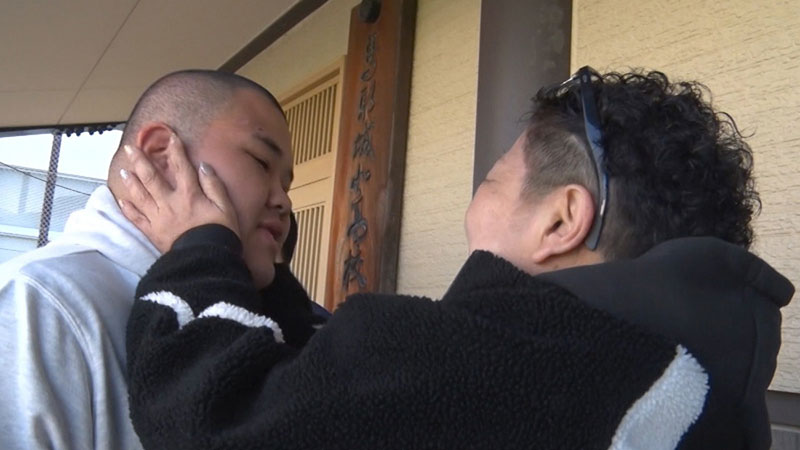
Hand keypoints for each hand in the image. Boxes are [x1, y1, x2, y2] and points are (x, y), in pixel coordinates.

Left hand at [117, 134, 239, 252]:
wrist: (205, 261)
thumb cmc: (220, 234)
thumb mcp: (225, 208)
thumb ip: (214, 185)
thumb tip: (203, 165)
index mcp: (189, 195)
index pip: (181, 166)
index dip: (175, 150)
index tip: (169, 136)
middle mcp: (169, 202)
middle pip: (152, 177)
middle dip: (141, 161)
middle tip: (130, 147)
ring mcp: (158, 218)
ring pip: (140, 196)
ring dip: (131, 182)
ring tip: (123, 170)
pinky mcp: (153, 233)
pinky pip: (137, 219)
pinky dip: (128, 210)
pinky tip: (121, 201)